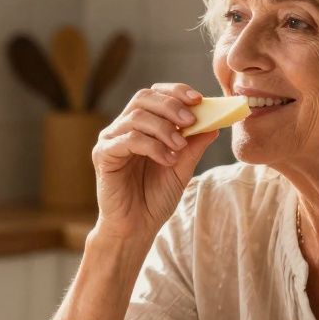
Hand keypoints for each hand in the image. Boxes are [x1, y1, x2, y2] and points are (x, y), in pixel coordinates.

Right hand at [92, 83, 219, 241]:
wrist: (136, 227)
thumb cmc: (155, 198)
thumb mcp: (182, 168)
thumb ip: (194, 145)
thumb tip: (216, 122)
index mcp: (141, 126)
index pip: (155, 94)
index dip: (176, 92)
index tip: (199, 100)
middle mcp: (123, 127)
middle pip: (144, 97)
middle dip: (171, 105)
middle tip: (190, 121)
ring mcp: (111, 139)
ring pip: (137, 117)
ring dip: (164, 129)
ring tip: (179, 148)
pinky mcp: (102, 154)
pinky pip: (128, 139)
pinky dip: (152, 146)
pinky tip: (167, 160)